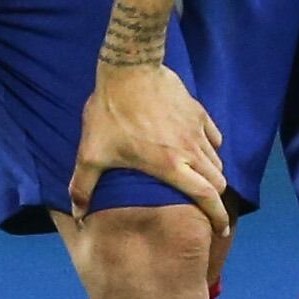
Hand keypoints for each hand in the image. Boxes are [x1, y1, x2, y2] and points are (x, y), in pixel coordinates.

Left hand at [70, 57, 228, 228]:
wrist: (129, 67)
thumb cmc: (110, 112)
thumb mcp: (92, 152)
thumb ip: (84, 185)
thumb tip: (77, 213)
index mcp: (171, 166)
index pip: (206, 197)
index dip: (217, 217)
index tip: (221, 231)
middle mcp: (191, 150)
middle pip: (218, 182)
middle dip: (215, 199)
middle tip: (206, 208)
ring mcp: (196, 129)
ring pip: (217, 160)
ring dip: (212, 175)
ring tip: (200, 181)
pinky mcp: (198, 111)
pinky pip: (215, 137)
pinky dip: (212, 149)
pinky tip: (199, 150)